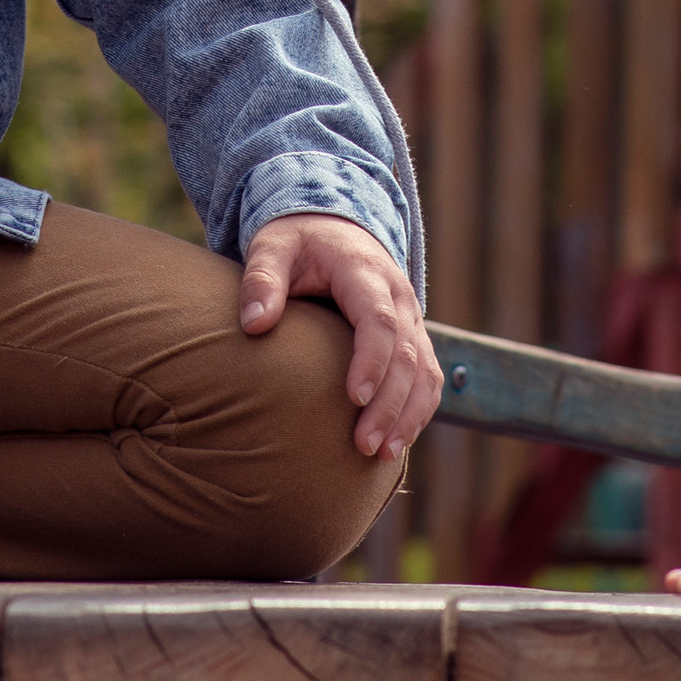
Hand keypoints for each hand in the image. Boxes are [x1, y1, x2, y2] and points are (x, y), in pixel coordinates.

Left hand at [240, 211, 441, 459]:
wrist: (331, 226)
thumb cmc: (297, 242)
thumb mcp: (272, 246)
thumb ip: (262, 279)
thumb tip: (253, 324)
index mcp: (365, 271)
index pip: (380, 320)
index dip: (372, 360)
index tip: (354, 397)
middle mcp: (398, 296)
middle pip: (407, 355)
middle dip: (390, 403)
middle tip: (364, 445)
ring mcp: (410, 318)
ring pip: (425, 370)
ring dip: (409, 414)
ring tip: (382, 454)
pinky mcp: (411, 337)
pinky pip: (427, 377)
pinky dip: (419, 410)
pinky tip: (397, 442)